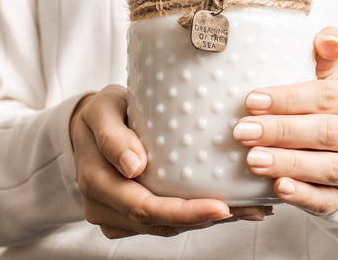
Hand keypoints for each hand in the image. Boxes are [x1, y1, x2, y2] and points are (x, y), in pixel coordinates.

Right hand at [70, 85, 268, 238]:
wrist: (89, 127)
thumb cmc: (101, 112)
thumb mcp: (102, 109)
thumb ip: (113, 135)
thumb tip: (134, 167)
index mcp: (97, 181)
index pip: (144, 208)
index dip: (184, 213)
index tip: (221, 207)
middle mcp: (105, 206)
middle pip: (160, 224)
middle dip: (206, 220)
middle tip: (249, 211)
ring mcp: (117, 215)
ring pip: (166, 228)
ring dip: (207, 221)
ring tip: (249, 209)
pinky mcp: (130, 216)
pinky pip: (165, 222)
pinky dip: (195, 216)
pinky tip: (228, 205)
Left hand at [233, 27, 337, 215]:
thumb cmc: (321, 108)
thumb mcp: (325, 78)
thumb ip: (324, 56)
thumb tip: (331, 37)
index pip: (326, 96)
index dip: (289, 98)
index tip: (252, 99)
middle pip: (325, 132)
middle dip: (280, 131)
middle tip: (242, 131)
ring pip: (326, 169)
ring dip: (287, 163)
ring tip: (252, 159)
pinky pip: (325, 201)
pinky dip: (301, 196)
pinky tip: (278, 188)